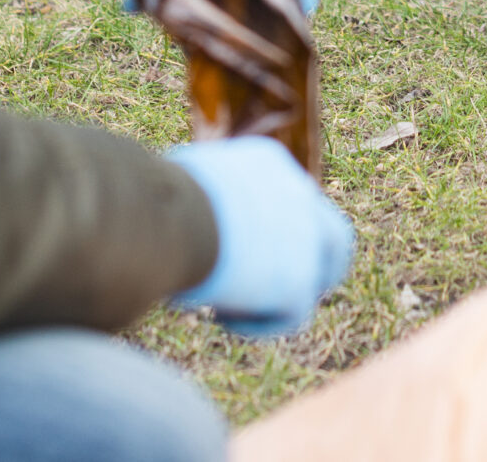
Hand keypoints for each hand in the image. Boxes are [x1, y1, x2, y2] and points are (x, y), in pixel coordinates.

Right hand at [165, 137, 354, 337]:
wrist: (173, 219)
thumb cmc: (156, 196)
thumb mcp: (181, 178)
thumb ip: (204, 193)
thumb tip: (183, 207)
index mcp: (270, 164)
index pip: (291, 197)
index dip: (275, 226)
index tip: (244, 246)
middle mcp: (300, 196)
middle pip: (330, 235)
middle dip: (311, 262)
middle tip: (274, 283)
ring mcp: (306, 241)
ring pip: (320, 277)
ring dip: (284, 294)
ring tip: (239, 303)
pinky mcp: (299, 284)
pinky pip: (290, 315)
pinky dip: (256, 321)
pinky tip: (221, 317)